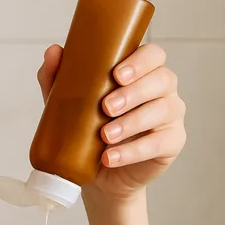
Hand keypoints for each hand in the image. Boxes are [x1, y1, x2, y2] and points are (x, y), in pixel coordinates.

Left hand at [37, 44, 186, 202]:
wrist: (96, 173)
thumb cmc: (87, 129)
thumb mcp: (68, 103)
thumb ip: (58, 77)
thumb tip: (52, 52)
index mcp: (141, 73)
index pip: (153, 55)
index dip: (140, 61)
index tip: (116, 75)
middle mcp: (162, 90)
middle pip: (162, 79)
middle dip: (133, 92)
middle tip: (106, 107)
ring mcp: (170, 116)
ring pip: (162, 110)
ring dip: (131, 122)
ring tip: (105, 135)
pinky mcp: (171, 143)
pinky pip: (160, 143)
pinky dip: (132, 151)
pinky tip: (110, 157)